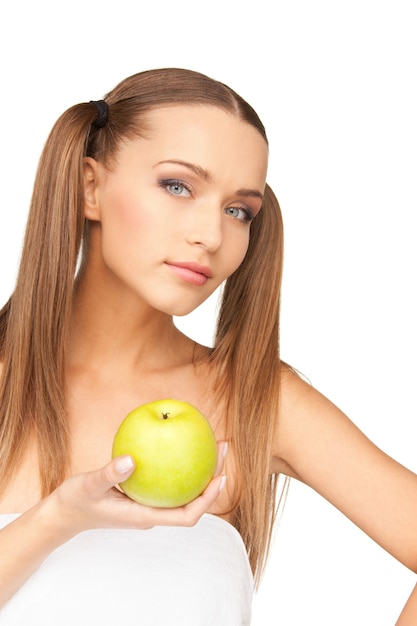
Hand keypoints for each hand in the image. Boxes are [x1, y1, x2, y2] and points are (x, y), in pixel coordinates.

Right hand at [48, 441, 227, 537]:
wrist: (65, 512)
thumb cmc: (76, 502)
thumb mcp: (88, 486)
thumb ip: (107, 474)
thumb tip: (130, 460)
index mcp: (145, 516)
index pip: (186, 516)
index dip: (207, 500)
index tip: (220, 477)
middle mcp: (153, 511)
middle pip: (192, 500)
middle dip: (211, 477)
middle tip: (223, 447)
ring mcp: (149, 503)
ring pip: (183, 488)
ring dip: (200, 468)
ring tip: (211, 440)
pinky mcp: (144, 493)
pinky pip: (169, 478)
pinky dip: (179, 462)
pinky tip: (179, 439)